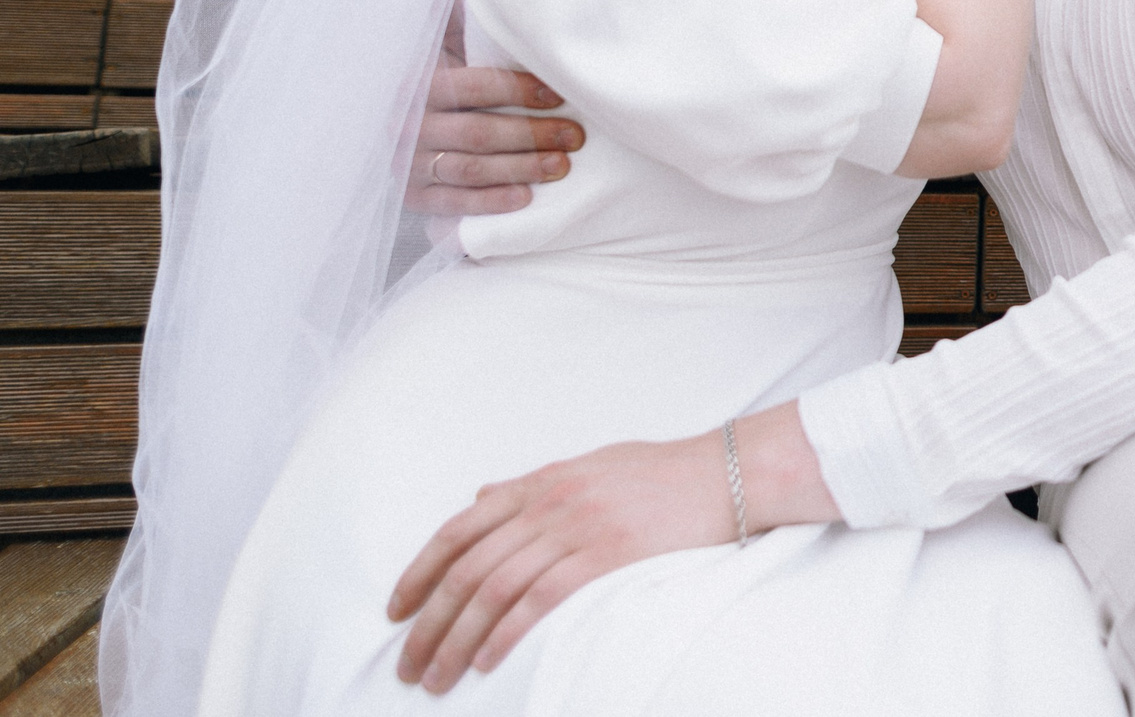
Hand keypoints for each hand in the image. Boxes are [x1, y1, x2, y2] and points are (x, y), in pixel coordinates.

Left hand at [389, 433, 733, 692]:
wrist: (729, 471)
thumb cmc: (664, 471)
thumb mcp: (590, 464)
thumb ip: (533, 483)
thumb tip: (482, 496)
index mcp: (541, 480)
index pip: (460, 529)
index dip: (420, 572)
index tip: (396, 610)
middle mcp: (550, 501)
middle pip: (468, 568)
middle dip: (429, 623)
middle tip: (408, 665)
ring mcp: (577, 526)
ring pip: (494, 590)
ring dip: (457, 640)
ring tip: (436, 678)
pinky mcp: (607, 554)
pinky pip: (540, 599)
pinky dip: (506, 634)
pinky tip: (486, 662)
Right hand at [405, 3, 582, 216]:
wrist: (387, 115)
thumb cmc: (434, 71)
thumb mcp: (440, 40)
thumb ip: (457, 19)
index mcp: (419, 82)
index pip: (473, 86)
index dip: (517, 90)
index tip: (558, 95)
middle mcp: (409, 123)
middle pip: (478, 131)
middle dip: (532, 134)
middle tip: (576, 135)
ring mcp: (408, 161)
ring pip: (469, 168)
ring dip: (519, 168)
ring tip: (561, 165)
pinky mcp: (411, 194)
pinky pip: (451, 202)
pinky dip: (487, 202)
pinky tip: (523, 199)